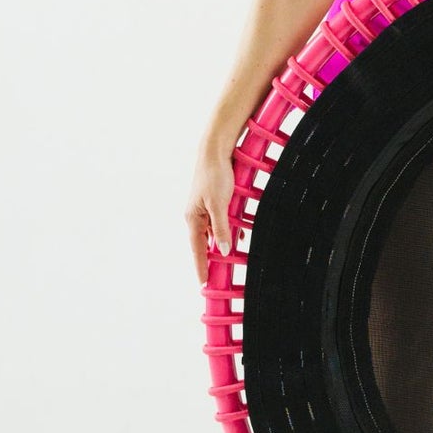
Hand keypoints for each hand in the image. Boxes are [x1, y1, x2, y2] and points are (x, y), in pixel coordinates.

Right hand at [186, 142, 237, 287]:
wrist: (216, 150)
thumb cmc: (214, 175)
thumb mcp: (220, 205)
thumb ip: (221, 228)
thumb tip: (222, 249)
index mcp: (193, 218)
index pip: (197, 249)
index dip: (201, 266)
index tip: (203, 283)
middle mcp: (196, 215)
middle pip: (204, 242)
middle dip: (210, 258)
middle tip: (215, 276)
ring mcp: (204, 207)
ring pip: (214, 231)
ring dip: (222, 242)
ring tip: (228, 259)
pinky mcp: (213, 200)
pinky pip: (220, 220)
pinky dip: (229, 228)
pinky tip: (239, 233)